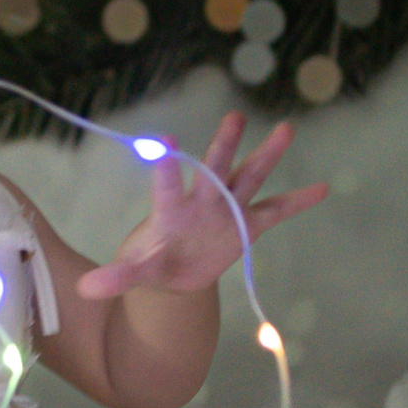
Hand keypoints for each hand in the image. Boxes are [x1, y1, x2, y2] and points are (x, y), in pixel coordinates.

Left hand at [78, 113, 327, 300]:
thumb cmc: (152, 263)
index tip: (164, 138)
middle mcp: (201, 201)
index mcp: (170, 210)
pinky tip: (321, 188)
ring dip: (267, 155)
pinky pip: (276, 211)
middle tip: (233, 117)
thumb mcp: (133, 273)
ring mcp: (227, 210)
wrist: (175, 272)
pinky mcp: (247, 225)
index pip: (166, 183)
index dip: (165, 163)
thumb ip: (115, 278)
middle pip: (214, 169)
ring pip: (248, 177)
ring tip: (286, 128)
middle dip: (223, 145)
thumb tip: (86, 290)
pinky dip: (298, 201)